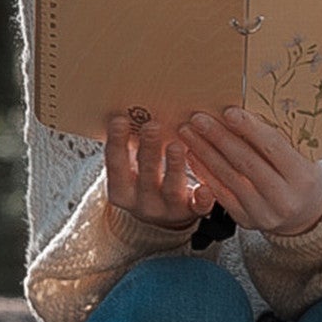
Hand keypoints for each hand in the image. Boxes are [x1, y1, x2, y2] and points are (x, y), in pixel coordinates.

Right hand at [104, 115, 202, 230]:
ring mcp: (167, 210)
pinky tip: (206, 187)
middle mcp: (141, 203)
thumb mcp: (133, 167)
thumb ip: (132, 145)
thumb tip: (133, 106)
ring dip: (174, 166)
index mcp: (121, 191)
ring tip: (177, 145)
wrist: (164, 215)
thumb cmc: (148, 178)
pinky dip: (202, 198)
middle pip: (144, 175)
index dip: (116, 143)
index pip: (116, 165)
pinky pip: (198, 207)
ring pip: (170, 189)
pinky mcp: (192, 213)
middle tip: (153, 126)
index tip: (120, 119)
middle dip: (148, 150)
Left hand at [177, 108, 321, 237]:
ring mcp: (264, 212)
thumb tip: (241, 113)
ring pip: (228, 178)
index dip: (249, 128)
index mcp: (303, 176)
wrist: (308, 212)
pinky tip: (193, 156)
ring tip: (188, 133)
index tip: (228, 111)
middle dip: (219, 138)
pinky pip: (221, 194)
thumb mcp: (303, 156)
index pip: (272, 147)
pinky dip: (205, 173)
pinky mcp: (247, 220)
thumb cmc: (303, 174)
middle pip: (246, 162)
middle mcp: (284, 198)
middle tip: (198, 118)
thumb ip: (277, 139)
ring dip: (205, 153)